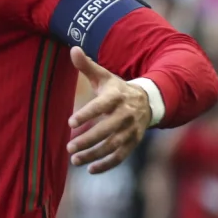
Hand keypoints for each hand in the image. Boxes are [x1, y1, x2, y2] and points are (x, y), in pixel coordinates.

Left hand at [66, 47, 151, 173]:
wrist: (148, 101)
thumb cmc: (117, 89)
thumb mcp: (104, 76)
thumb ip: (87, 66)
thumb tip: (73, 48)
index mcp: (116, 97)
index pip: (101, 106)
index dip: (86, 114)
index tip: (69, 123)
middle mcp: (126, 114)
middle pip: (107, 130)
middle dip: (88, 140)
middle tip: (69, 147)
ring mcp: (131, 130)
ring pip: (113, 146)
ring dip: (94, 155)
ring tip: (74, 159)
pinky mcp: (133, 142)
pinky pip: (121, 156)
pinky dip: (107, 164)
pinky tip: (90, 169)